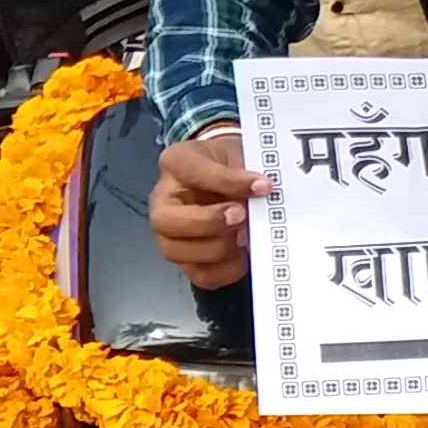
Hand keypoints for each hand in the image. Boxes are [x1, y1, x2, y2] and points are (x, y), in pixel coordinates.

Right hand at [153, 126, 261, 287]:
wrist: (233, 176)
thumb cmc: (230, 165)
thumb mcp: (238, 153)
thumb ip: (246, 171)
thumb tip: (262, 192)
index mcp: (177, 163)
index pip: (192, 171)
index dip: (228, 181)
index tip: (262, 186)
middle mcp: (165, 200)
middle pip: (166, 221)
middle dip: (208, 222)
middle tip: (242, 215)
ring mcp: (170, 233)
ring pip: (177, 252)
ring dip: (219, 247)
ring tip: (244, 235)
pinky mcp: (186, 259)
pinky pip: (201, 274)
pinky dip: (227, 268)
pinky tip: (242, 251)